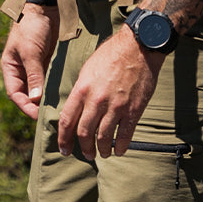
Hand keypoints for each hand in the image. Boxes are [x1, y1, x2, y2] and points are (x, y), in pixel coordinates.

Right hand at [1, 4, 58, 120]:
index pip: (15, 94)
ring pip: (39, 89)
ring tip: (59, 111)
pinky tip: (64, 96)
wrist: (44, 6)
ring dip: (46, 100)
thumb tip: (35, 99)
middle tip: (51, 118)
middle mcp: (21, 70)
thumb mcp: (30, 51)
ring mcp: (35, 67)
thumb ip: (33, 74)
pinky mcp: (47, 63)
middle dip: (36, 107)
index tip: (38, 116)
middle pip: (27, 94)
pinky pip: (49, 80)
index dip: (25, 106)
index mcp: (11, 68)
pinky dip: (54, 89)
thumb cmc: (31, 27)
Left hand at [58, 26, 163, 159]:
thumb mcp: (88, 69)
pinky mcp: (133, 110)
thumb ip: (81, 90)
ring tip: (103, 153)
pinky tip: (119, 150)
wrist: (138, 47)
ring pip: (104, 138)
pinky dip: (121, 147)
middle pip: (85, 133)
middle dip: (84, 148)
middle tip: (87, 154)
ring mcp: (116, 106)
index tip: (64, 149)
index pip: (67, 120)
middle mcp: (97, 100)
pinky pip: (125, 135)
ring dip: (102, 150)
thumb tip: (76, 108)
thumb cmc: (111, 54)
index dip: (64, 139)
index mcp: (82, 89)